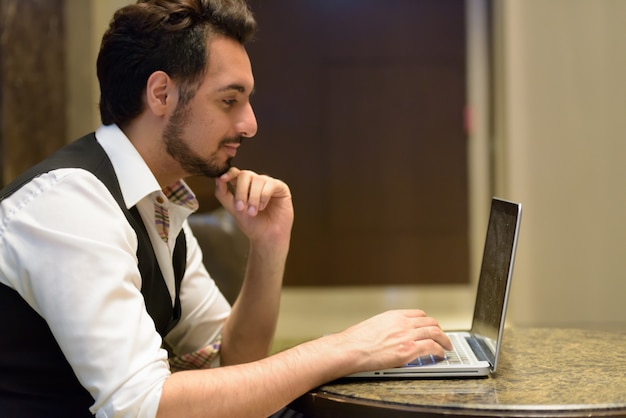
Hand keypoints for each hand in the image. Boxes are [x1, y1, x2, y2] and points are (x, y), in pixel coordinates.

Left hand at [214, 167, 293, 247]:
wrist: (267, 237)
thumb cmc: (252, 225)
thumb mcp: (234, 210)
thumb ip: (223, 194)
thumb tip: (217, 178)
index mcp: (244, 186)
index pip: (236, 173)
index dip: (229, 173)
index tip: (223, 179)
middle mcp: (256, 182)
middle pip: (245, 175)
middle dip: (241, 191)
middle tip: (240, 208)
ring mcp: (268, 184)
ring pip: (257, 180)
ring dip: (253, 198)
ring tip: (253, 212)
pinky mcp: (280, 188)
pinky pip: (270, 184)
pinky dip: (264, 196)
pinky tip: (263, 207)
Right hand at [331, 309, 452, 372]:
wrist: (350, 349)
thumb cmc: (356, 340)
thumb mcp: (374, 325)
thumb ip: (387, 327)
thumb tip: (391, 334)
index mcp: (394, 315)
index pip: (419, 314)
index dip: (427, 321)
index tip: (430, 326)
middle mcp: (403, 323)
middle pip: (430, 322)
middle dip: (439, 330)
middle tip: (442, 337)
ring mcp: (407, 336)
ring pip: (435, 333)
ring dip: (444, 340)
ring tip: (447, 346)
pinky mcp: (409, 350)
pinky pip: (431, 347)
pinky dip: (439, 351)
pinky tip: (440, 354)